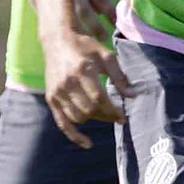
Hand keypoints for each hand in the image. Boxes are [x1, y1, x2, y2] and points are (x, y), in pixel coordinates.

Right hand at [43, 30, 131, 147]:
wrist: (58, 39)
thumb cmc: (85, 46)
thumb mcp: (106, 56)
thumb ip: (119, 76)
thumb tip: (132, 95)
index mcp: (82, 71)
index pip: (99, 98)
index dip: (112, 110)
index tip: (123, 116)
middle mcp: (67, 83)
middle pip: (89, 110)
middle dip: (106, 116)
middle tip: (117, 116)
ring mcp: (57, 92)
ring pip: (77, 117)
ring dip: (94, 120)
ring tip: (105, 115)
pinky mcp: (51, 98)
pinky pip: (62, 122)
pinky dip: (74, 135)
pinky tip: (87, 143)